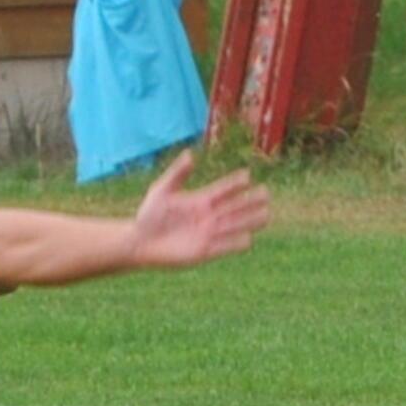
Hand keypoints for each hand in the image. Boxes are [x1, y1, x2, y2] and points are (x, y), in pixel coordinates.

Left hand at [129, 151, 270, 267]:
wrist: (138, 242)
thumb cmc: (147, 216)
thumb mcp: (161, 191)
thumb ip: (177, 174)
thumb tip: (190, 154)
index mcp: (199, 201)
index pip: (222, 190)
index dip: (234, 183)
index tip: (247, 175)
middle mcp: (207, 217)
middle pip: (234, 207)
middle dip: (250, 201)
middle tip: (266, 194)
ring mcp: (207, 234)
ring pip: (234, 226)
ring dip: (249, 221)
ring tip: (267, 215)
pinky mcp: (203, 251)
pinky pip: (224, 247)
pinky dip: (235, 243)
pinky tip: (248, 239)